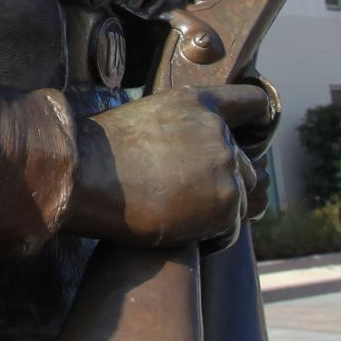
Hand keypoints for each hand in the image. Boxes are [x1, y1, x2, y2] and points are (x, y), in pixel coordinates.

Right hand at [63, 84, 272, 247]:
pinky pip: (230, 230)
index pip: (253, 103)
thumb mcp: (146, 123)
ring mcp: (226, 166)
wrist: (83, 176)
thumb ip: (183, 132)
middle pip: (245, 166)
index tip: (254, 136)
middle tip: (181, 198)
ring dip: (214, 213)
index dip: (257, 121)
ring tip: (173, 215)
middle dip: (221, 184)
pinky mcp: (226, 204)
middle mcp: (218, 130)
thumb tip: (199, 160)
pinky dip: (209, 238)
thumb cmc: (101, 153)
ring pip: (239, 200)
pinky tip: (176, 230)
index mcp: (197, 102)